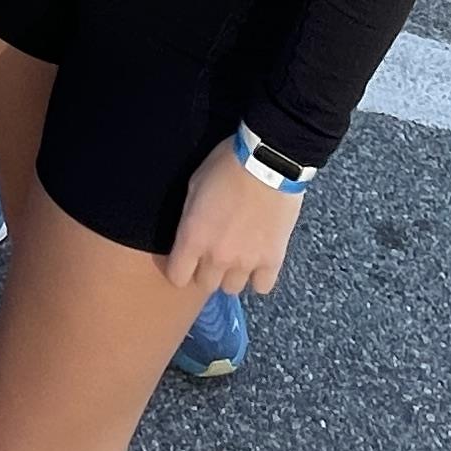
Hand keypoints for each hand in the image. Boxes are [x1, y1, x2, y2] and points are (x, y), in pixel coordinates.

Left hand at [164, 138, 301, 300]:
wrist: (268, 162)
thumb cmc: (226, 166)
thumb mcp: (194, 186)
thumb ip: (190, 219)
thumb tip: (190, 234)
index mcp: (193, 238)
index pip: (178, 277)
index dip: (180, 269)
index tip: (186, 260)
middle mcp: (217, 257)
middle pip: (206, 285)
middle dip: (206, 271)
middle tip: (214, 253)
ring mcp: (246, 262)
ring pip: (232, 288)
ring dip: (232, 274)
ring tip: (238, 255)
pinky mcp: (273, 260)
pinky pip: (262, 287)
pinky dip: (260, 277)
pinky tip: (259, 260)